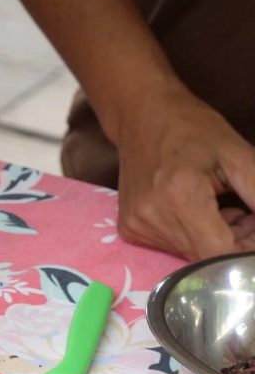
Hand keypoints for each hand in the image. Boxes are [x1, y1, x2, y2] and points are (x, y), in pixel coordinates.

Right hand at [112, 88, 254, 259]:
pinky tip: (201, 212)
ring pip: (192, 254)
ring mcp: (138, 226)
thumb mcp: (238, 154)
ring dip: (218, 239)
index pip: (220, 252)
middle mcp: (153, 218)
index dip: (248, 251)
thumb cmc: (192, 129)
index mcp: (181, 197)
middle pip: (207, 255)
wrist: (140, 117)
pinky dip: (196, 236)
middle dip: (238, 243)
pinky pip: (174, 246)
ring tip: (226, 209)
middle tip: (248, 215)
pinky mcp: (131, 229)